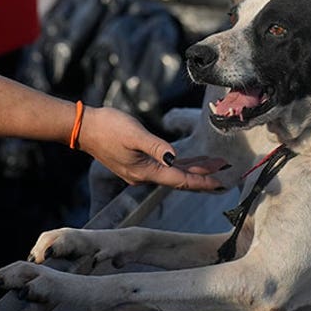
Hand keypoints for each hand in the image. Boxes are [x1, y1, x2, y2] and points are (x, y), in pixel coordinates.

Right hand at [78, 105, 227, 191]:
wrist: (84, 127)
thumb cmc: (108, 127)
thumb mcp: (135, 134)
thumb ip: (156, 147)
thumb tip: (176, 159)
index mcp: (146, 171)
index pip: (181, 180)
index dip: (203, 181)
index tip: (221, 183)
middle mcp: (144, 176)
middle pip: (180, 179)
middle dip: (203, 176)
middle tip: (226, 171)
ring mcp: (140, 170)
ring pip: (173, 173)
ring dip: (194, 169)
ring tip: (215, 164)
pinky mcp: (136, 163)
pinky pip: (164, 167)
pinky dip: (179, 164)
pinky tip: (189, 160)